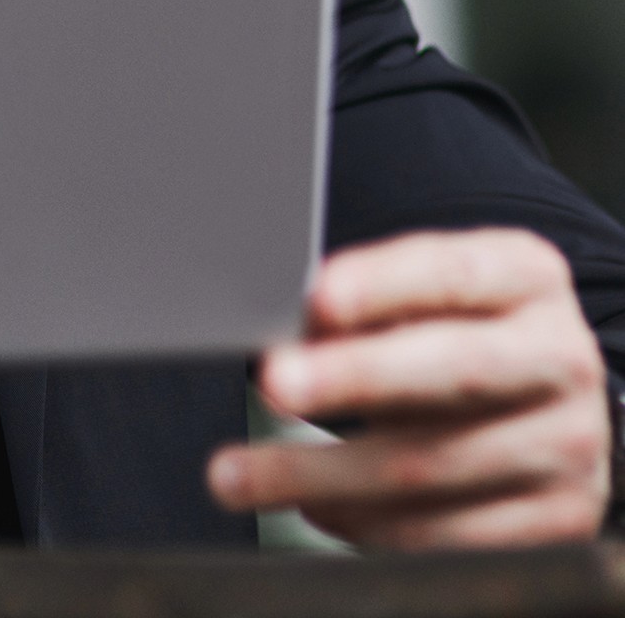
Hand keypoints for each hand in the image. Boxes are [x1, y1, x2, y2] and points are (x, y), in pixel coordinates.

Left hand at [207, 229, 610, 547]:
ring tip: (241, 471)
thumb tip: (283, 325)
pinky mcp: (559, 522)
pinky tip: (313, 505)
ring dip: (323, 472)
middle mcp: (560, 358)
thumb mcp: (432, 292)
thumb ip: (372, 298)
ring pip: (434, 464)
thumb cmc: (460, 332)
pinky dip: (368, 523)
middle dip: (354, 376)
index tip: (313, 301)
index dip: (382, 284)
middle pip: (454, 368)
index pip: (453, 273)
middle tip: (273, 383)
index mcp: (527, 277)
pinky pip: (449, 536)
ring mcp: (566, 445)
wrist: (551, 407)